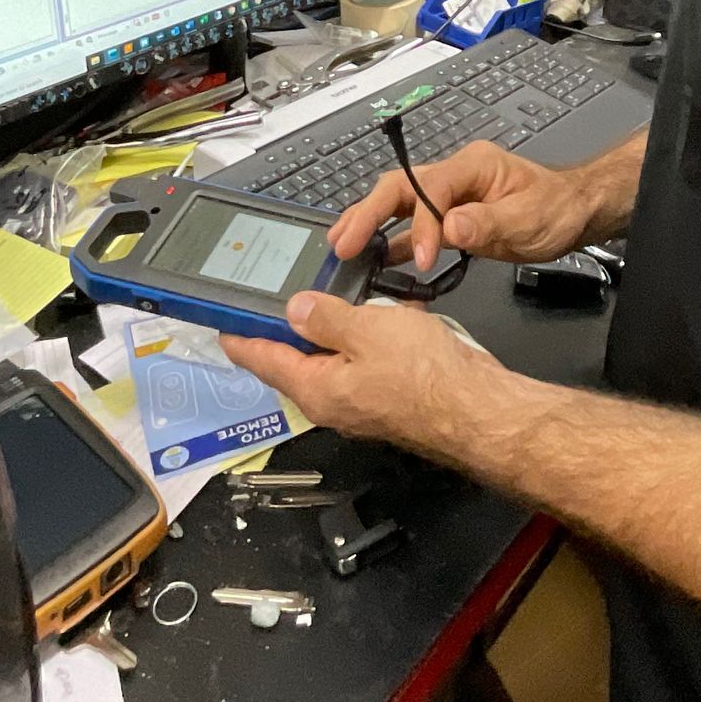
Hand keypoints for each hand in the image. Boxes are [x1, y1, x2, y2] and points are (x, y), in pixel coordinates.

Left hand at [219, 292, 514, 457]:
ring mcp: (363, 401)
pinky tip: (389, 310)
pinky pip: (369, 359)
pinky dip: (371, 334)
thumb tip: (296, 309)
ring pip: (337, 357)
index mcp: (316, 389)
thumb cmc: (425, 377)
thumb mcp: (366, 330)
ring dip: (338, 326)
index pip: (264, 361)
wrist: (477, 408)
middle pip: (298, 360)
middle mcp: (334, 401)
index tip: (223, 328)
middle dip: (290, 327)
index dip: (241, 340)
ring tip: (340, 294)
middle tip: (279, 295)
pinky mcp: (391, 394)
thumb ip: (326, 318)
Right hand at [331, 140, 603, 273]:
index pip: (431, 188)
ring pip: (397, 203)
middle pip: (399, 187)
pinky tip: (374, 261)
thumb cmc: (557, 209)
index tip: (423, 258)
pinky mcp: (449, 218)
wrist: (573, 213)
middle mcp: (454, 175)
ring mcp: (449, 196)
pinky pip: (412, 227)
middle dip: (368, 213)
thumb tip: (448, 227)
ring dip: (368, 223)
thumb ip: (489, 223)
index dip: (421, 223)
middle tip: (344, 244)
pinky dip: (392, 242)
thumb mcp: (530, 218)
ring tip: (342, 247)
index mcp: (473, 166)